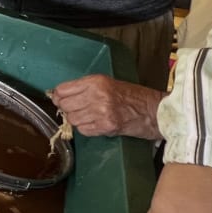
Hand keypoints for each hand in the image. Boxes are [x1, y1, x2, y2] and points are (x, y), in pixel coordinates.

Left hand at [50, 74, 164, 139]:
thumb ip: (84, 88)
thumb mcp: (107, 83)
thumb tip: (59, 95)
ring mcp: (101, 112)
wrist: (153, 110)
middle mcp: (96, 95)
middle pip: (65, 105)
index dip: (58, 96)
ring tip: (89, 116)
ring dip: (78, 120)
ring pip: (72, 119)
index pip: (63, 90)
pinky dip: (86, 129)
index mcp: (95, 81)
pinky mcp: (105, 126)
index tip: (59, 99)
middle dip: (67, 109)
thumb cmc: (131, 96)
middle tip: (76, 109)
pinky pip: (83, 130)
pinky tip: (96, 124)